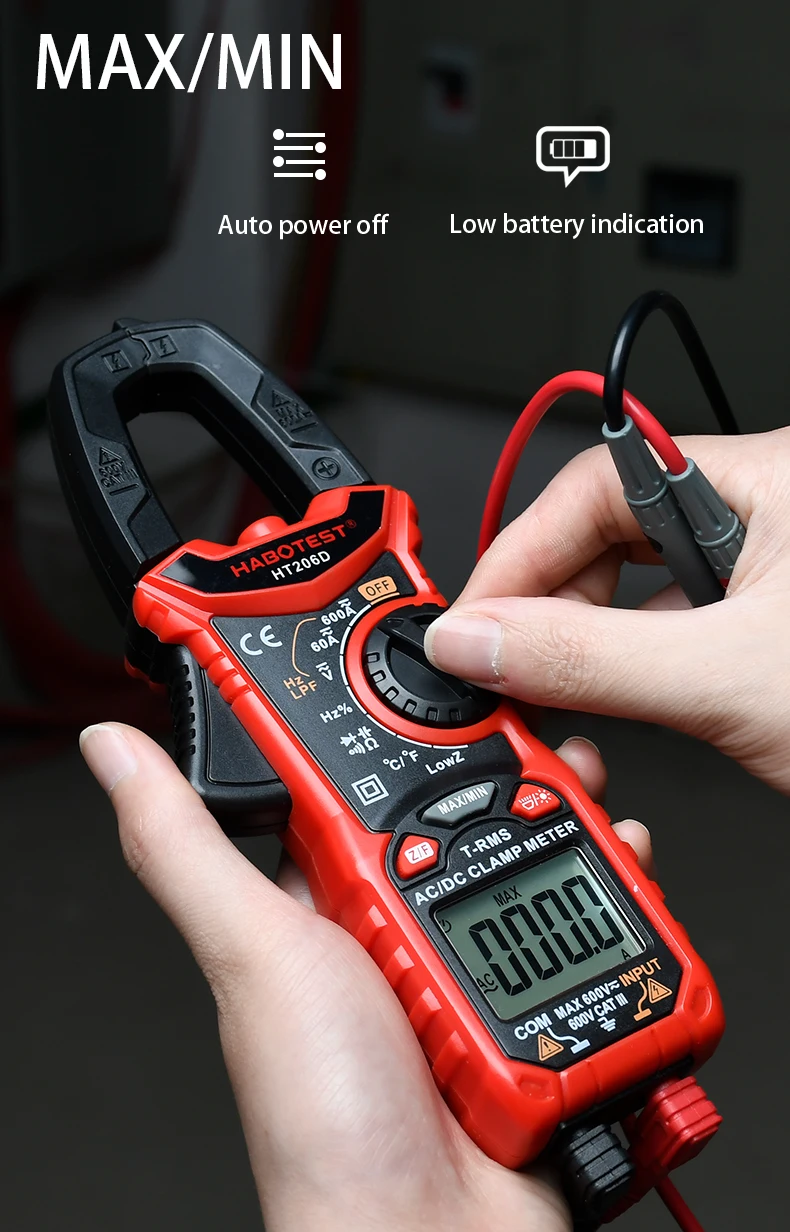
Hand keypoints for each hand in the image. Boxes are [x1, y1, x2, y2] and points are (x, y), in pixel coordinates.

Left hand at [80, 723, 652, 1231]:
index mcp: (323, 901)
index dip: (391, 718)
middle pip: (460, 808)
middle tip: (533, 734)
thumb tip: (112, 753)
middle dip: (504, 762)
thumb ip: (187, 844)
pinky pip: (583, 923)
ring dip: (566, 820)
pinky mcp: (534, 1000)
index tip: (426, 662)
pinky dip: (613, 890)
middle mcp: (397, 926)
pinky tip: (623, 865)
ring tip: (584, 798)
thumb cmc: (322, 1121)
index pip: (358, 778)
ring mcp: (470, 963)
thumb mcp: (253, 952)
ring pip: (530, 856)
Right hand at [425, 428, 789, 793]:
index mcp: (764, 478)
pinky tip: (627, 696)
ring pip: (643, 584)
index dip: (521, 554)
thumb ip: (588, 661)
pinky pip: (678, 622)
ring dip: (593, 639)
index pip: (596, 485)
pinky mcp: (770, 621)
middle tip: (510, 664)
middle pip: (612, 531)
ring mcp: (771, 565)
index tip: (474, 622)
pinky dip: (637, 661)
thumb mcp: (723, 678)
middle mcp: (764, 507)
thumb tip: (476, 642)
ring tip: (566, 689)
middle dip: (554, 603)